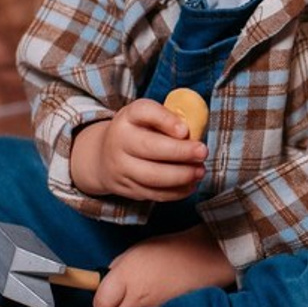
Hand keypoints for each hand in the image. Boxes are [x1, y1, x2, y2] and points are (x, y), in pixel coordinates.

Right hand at [70, 99, 205, 199]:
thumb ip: (169, 119)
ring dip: (181, 176)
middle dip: (180, 152)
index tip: (185, 130)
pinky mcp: (127, 188)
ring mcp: (121, 167)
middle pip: (149, 147)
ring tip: (200, 171)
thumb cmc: (137, 131)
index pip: (144, 112)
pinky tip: (191, 184)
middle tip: (202, 153)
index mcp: (128, 117)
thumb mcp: (148, 116)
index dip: (166, 120)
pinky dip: (176, 192)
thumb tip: (192, 133)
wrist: (104, 156)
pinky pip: (153, 194)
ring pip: (152, 176)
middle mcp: (119, 141)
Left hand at [94, 224, 236, 306]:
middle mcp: (138, 295)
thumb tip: (106, 282)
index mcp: (127, 275)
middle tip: (124, 298)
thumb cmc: (174, 249)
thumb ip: (118, 267)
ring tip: (145, 299)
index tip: (106, 295)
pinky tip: (158, 303)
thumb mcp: (138, 250)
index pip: (100, 304)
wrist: (207, 256)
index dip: (102, 300)